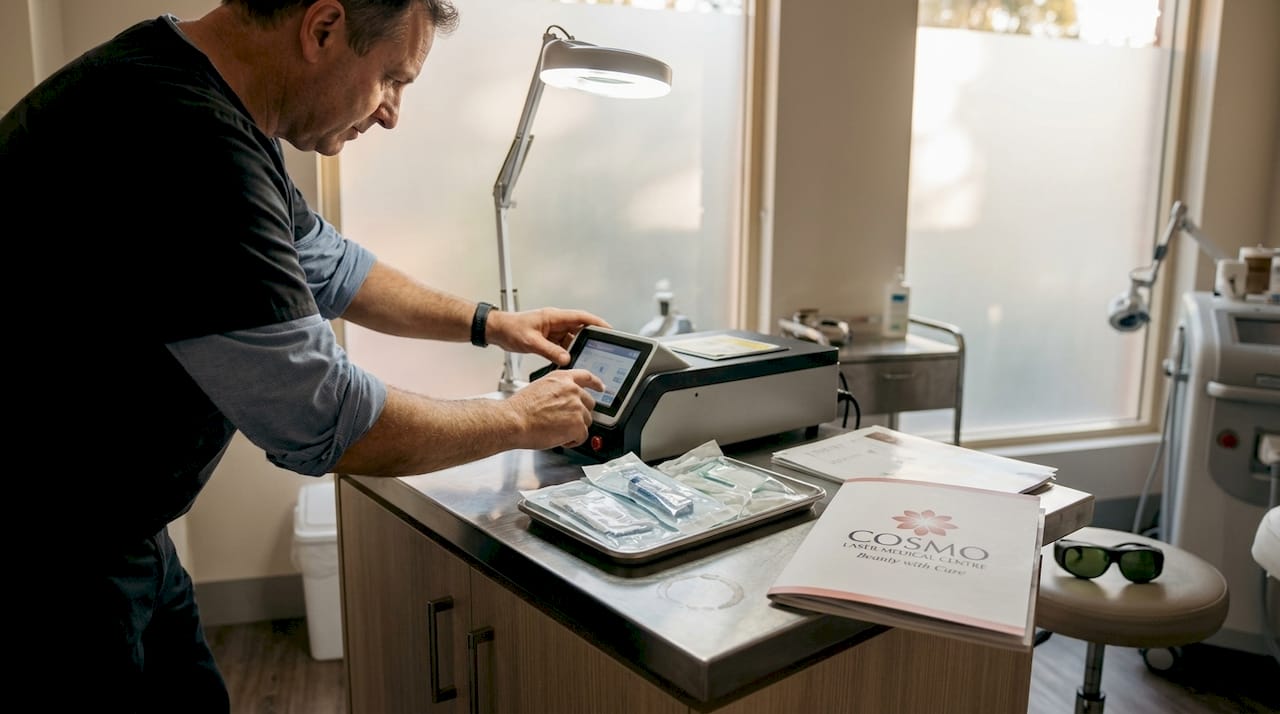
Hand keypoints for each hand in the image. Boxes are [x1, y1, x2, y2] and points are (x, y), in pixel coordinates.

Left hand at [487, 308, 609, 365]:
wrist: (497, 330)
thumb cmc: (510, 329)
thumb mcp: (531, 342)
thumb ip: (549, 351)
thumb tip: (566, 358)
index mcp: (554, 317)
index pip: (581, 317)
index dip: (597, 323)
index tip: (608, 329)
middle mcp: (555, 322)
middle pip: (579, 329)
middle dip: (590, 339)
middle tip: (600, 349)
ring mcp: (552, 330)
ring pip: (571, 339)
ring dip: (577, 348)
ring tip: (584, 358)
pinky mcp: (547, 338)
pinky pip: (562, 345)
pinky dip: (567, 353)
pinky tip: (569, 361)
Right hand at [506, 369, 605, 448]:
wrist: (514, 421)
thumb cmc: (520, 408)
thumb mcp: (540, 388)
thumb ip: (557, 390)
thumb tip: (563, 400)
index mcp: (562, 379)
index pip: (586, 377)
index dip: (596, 383)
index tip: (601, 387)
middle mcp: (572, 391)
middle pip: (588, 404)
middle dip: (579, 414)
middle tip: (564, 422)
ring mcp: (577, 408)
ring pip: (586, 422)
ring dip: (574, 428)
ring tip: (555, 430)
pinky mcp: (577, 425)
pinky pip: (582, 436)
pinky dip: (572, 441)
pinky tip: (558, 439)